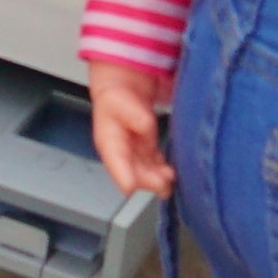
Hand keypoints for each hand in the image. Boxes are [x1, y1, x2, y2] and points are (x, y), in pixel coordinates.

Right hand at [88, 64, 173, 202]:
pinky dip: (160, 169)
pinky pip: (153, 164)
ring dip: (156, 177)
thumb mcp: (119, 101)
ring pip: (145, 170)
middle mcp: (120, 153)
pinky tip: (169, 172)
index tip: (130, 187)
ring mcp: (134, 154)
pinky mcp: (145, 151)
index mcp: (108, 142)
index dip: (122, 175)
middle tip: (163, 184)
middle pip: (133, 171)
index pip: (115, 162)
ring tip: (169, 179)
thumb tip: (146, 127)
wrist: (123, 90)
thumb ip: (134, 115)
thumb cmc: (116, 98)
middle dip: (148, 180)